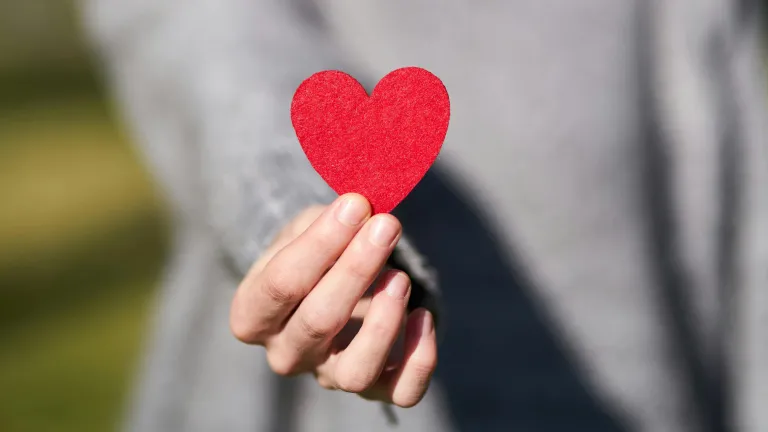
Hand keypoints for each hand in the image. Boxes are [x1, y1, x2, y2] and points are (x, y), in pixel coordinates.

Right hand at [230, 194, 436, 407]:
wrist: (328, 286)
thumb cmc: (312, 253)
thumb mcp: (304, 229)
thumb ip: (325, 221)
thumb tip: (361, 208)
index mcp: (253, 315)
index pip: (280, 285)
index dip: (320, 244)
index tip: (355, 205)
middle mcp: (285, 354)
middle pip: (318, 323)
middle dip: (356, 269)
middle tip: (386, 225)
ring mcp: (328, 376)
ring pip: (355, 371)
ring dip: (383, 323)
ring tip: (401, 278)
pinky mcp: (373, 388)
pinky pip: (400, 391)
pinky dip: (419, 360)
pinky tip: (423, 316)